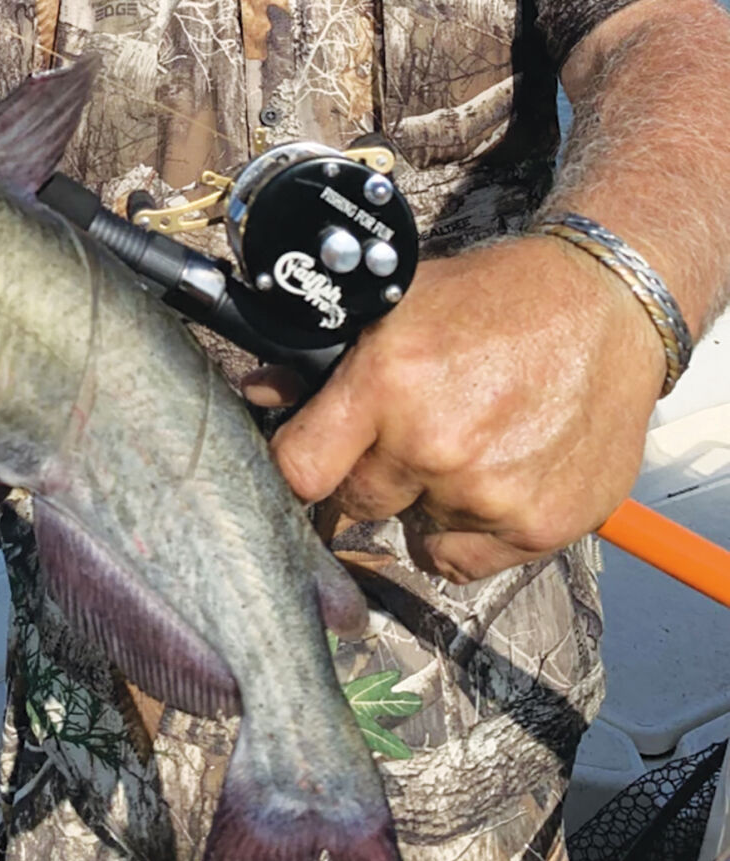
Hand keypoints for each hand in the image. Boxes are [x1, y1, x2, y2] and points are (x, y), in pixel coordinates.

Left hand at [262, 235, 666, 581]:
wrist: (601, 310)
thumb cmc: (495, 299)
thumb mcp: (398, 304)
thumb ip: (325, 358)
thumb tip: (259, 391)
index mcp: (386, 383)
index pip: (299, 470)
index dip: (292, 469)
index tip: (302, 465)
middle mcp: (432, 445)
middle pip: (353, 503)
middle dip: (363, 476)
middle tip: (395, 441)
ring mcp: (485, 492)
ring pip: (410, 531)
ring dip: (422, 501)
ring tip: (459, 447)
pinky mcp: (536, 526)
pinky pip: (461, 561)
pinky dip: (465, 531)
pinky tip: (486, 480)